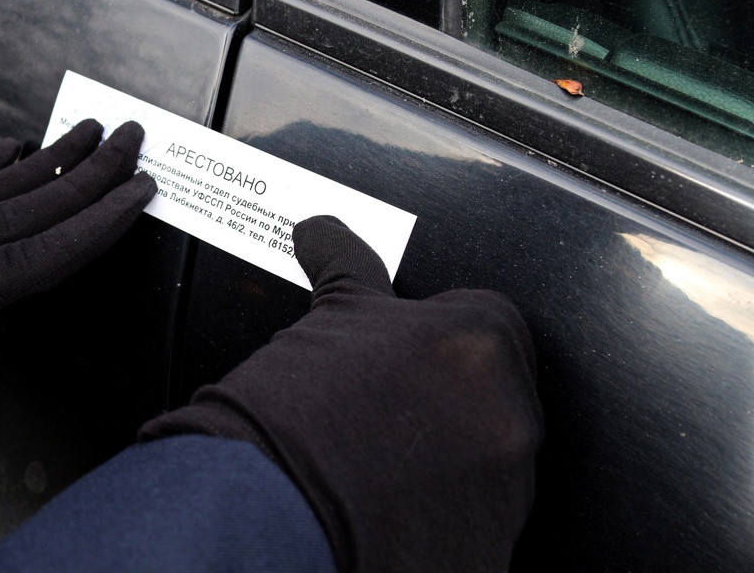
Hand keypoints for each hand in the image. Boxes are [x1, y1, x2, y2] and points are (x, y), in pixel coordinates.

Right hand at [141, 215, 541, 572]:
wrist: (262, 507)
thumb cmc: (289, 415)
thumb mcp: (327, 318)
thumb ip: (347, 264)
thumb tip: (323, 228)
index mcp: (479, 340)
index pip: (490, 322)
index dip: (444, 338)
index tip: (412, 356)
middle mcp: (509, 413)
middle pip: (500, 393)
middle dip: (455, 400)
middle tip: (393, 413)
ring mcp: (506, 490)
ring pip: (496, 459)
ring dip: (457, 457)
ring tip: (387, 463)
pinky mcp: (489, 548)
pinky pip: (483, 520)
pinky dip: (450, 515)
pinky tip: (397, 506)